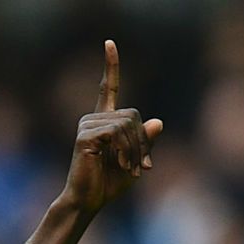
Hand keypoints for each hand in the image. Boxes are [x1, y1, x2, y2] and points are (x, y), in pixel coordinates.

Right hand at [59, 40, 164, 216]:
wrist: (89, 201)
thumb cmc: (109, 183)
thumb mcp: (136, 160)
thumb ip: (146, 141)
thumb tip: (158, 122)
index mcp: (104, 121)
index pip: (107, 88)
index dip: (110, 66)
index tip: (109, 43)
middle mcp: (93, 118)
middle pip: (133, 114)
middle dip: (143, 141)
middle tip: (144, 167)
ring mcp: (87, 126)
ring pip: (127, 124)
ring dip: (137, 149)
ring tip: (133, 170)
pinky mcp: (85, 136)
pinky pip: (117, 132)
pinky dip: (127, 150)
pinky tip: (124, 165)